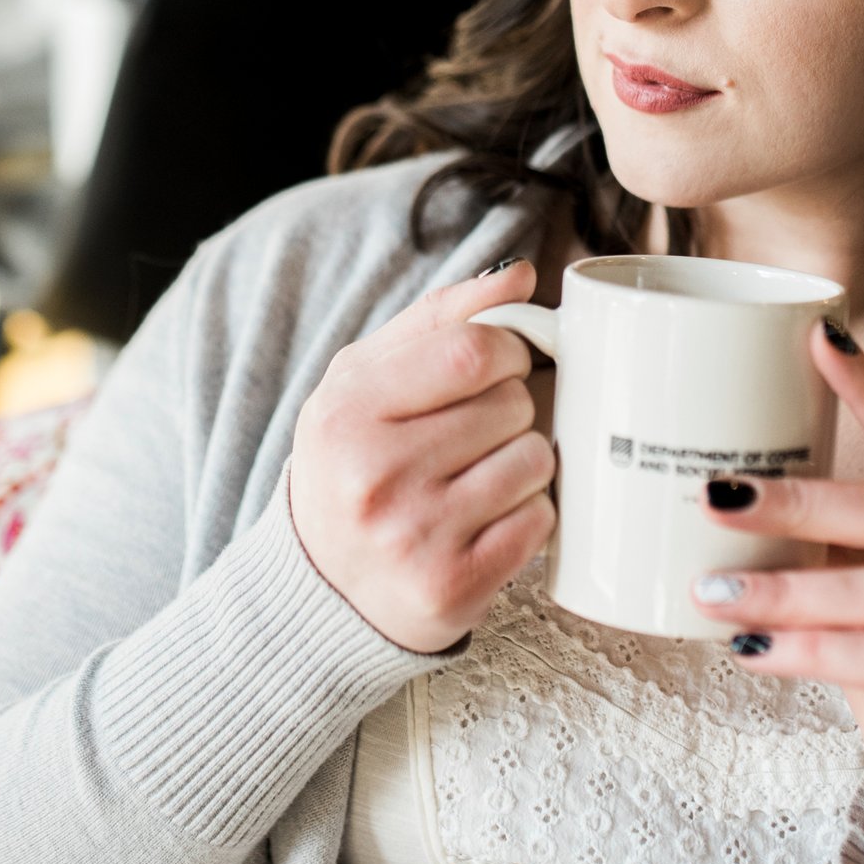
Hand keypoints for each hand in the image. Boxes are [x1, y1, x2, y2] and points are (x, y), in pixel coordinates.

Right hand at [289, 259, 557, 653]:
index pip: (473, 351)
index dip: (506, 350)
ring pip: (535, 460)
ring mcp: (415, 536)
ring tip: (476, 477)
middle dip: (510, 409)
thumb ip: (440, 317)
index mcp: (347, 410)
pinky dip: (527, 514)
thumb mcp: (365, 378)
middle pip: (512, 404)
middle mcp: (375, 474)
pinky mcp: (453, 587)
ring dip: (522, 462)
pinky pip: (541, 520)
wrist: (322, 585)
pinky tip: (485, 520)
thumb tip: (522, 276)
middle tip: (472, 433)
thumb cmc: (352, 463)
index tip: (498, 365)